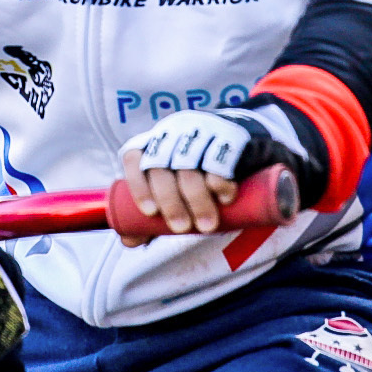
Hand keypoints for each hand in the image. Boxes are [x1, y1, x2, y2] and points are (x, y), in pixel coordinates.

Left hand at [116, 109, 254, 242]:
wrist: (241, 142)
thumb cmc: (197, 173)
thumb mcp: (173, 188)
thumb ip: (150, 215)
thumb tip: (129, 241)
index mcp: (152, 143)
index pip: (134, 158)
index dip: (138, 186)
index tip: (150, 213)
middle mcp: (172, 132)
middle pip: (161, 166)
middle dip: (170, 202)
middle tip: (181, 229)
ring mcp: (200, 130)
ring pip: (190, 166)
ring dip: (197, 200)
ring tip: (206, 226)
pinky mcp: (228, 135)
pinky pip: (220, 159)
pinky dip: (221, 183)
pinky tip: (224, 200)